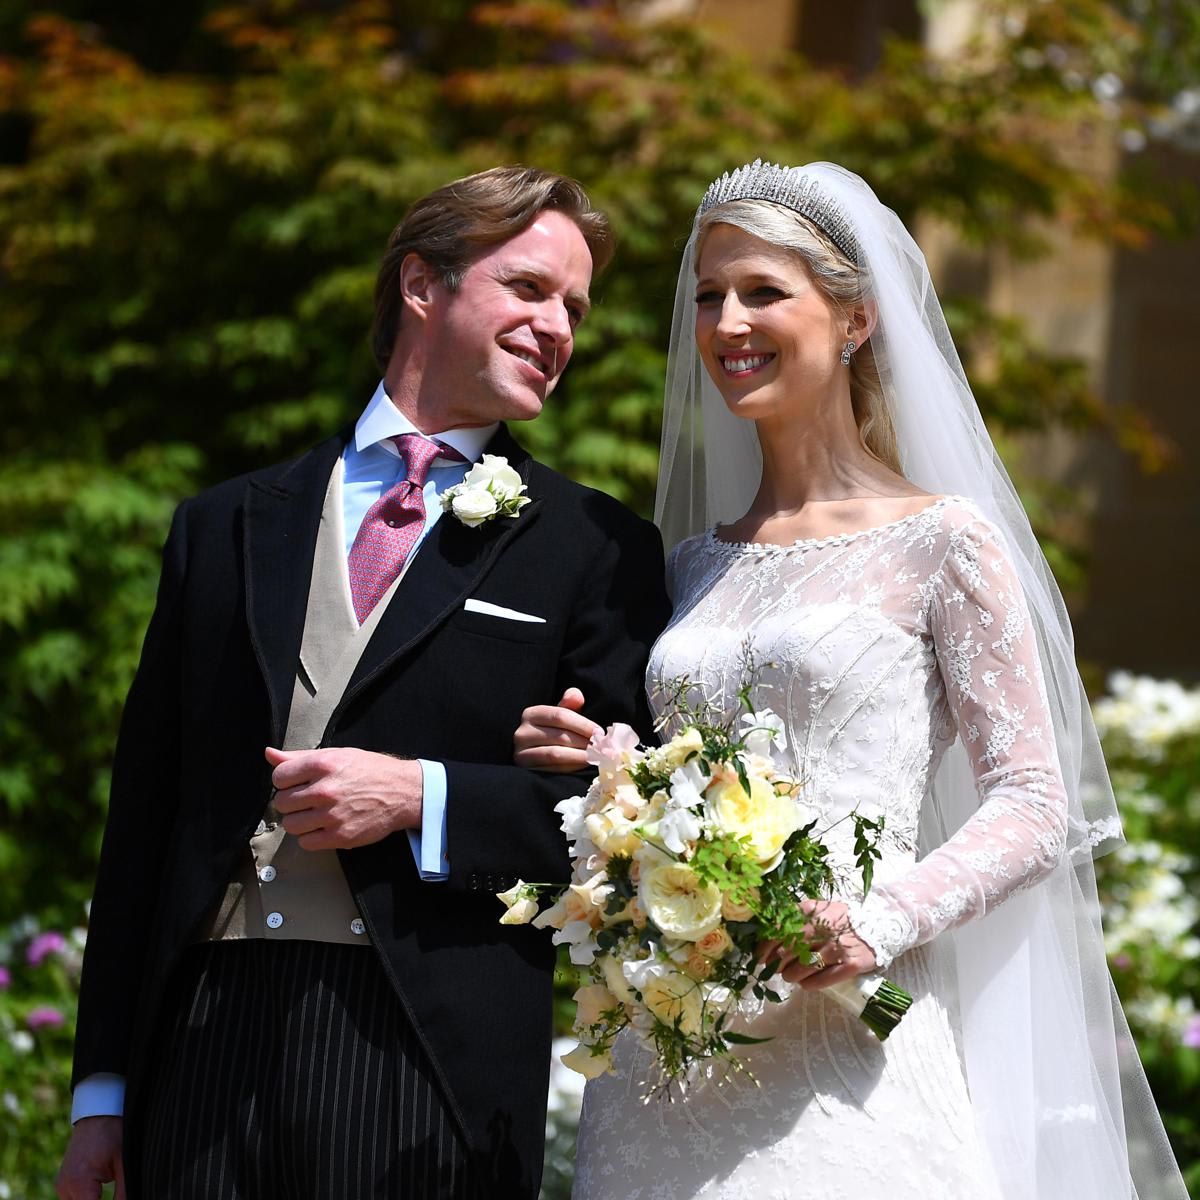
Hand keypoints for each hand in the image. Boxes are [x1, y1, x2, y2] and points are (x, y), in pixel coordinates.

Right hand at [56, 1116, 124, 1199]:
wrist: (99, 1111)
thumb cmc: (114, 1132)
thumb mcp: (124, 1162)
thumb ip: (124, 1193)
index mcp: (79, 1182)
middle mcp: (64, 1186)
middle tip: (118, 1193)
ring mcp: (62, 1184)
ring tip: (110, 1184)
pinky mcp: (63, 1181)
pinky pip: (75, 1198)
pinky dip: (89, 1197)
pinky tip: (102, 1189)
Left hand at [267, 746, 422, 849]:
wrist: (403, 792)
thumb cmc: (371, 771)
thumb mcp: (337, 755)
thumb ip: (300, 757)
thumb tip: (270, 754)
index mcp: (323, 765)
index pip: (279, 777)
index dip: (285, 780)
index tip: (296, 783)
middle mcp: (325, 790)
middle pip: (281, 802)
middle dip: (291, 801)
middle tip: (307, 799)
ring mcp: (332, 815)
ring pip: (290, 824)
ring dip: (299, 820)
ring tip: (315, 813)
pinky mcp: (340, 836)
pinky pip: (306, 842)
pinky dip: (311, 836)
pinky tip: (323, 826)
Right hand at [512, 688, 599, 770]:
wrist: (535, 753)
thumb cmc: (553, 731)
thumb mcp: (559, 715)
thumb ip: (569, 704)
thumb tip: (577, 695)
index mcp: (531, 714)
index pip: (560, 715)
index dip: (583, 724)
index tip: (600, 732)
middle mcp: (522, 733)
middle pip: (560, 736)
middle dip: (584, 742)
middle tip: (602, 747)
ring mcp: (521, 753)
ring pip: (556, 754)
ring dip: (580, 756)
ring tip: (596, 756)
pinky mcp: (527, 771)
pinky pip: (553, 769)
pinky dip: (572, 767)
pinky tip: (584, 765)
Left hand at [762, 898, 876, 989]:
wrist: (879, 924)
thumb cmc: (839, 918)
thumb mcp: (817, 909)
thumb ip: (794, 917)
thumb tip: (767, 935)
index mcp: (810, 912)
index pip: (778, 931)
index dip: (765, 947)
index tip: (760, 957)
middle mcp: (823, 929)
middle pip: (787, 952)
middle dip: (776, 964)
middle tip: (775, 969)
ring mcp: (837, 948)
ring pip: (802, 969)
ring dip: (791, 975)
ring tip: (791, 976)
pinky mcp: (851, 965)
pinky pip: (822, 980)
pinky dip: (809, 984)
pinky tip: (806, 983)